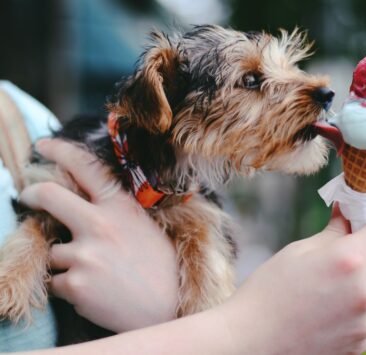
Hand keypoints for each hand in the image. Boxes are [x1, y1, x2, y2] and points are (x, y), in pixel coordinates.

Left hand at [20, 139, 177, 332]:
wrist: (169, 306)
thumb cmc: (162, 264)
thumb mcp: (143, 226)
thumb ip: (114, 212)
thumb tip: (86, 203)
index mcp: (120, 206)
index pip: (85, 167)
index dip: (60, 151)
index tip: (43, 146)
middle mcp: (99, 224)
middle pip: (49, 195)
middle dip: (31, 193)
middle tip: (26, 195)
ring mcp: (85, 254)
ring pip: (53, 250)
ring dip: (65, 261)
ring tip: (94, 273)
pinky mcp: (75, 284)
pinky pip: (55, 281)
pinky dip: (67, 286)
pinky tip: (93, 290)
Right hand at [220, 204, 365, 354]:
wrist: (253, 339)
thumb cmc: (268, 292)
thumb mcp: (296, 252)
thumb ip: (331, 234)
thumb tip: (345, 216)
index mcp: (348, 261)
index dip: (364, 222)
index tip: (356, 224)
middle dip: (361, 251)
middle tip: (340, 252)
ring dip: (360, 279)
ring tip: (330, 282)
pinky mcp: (362, 343)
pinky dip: (357, 303)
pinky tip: (329, 304)